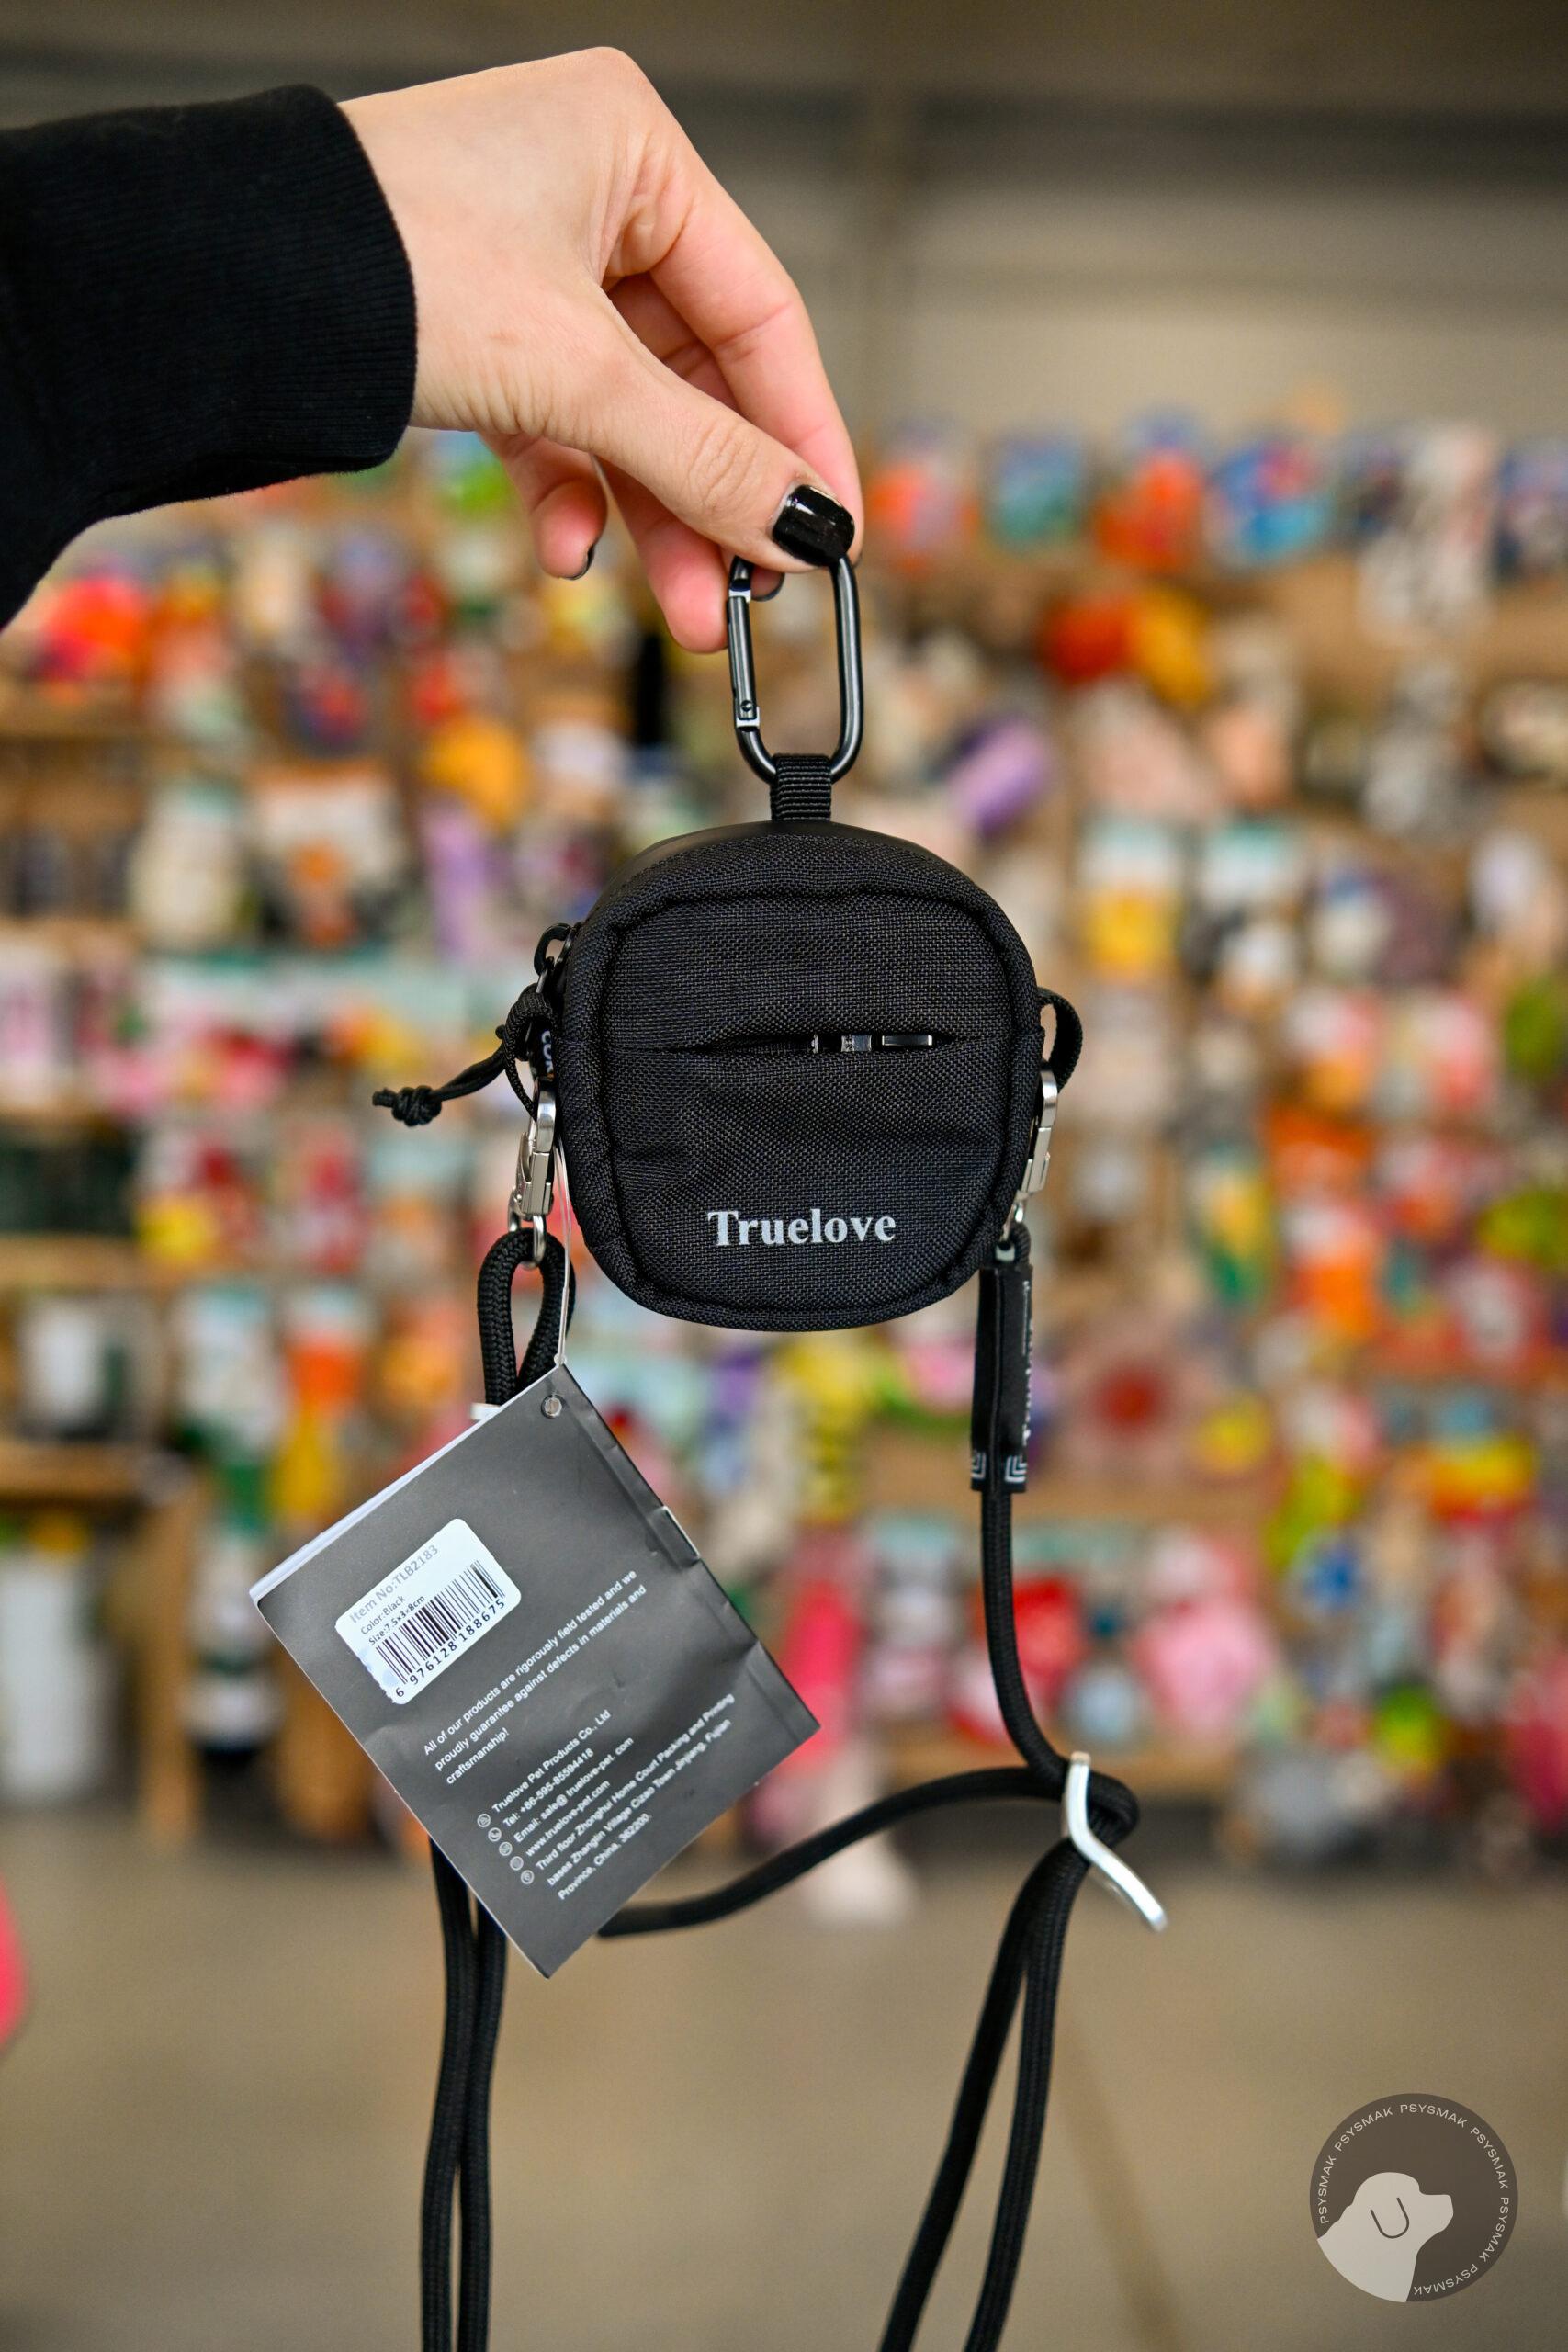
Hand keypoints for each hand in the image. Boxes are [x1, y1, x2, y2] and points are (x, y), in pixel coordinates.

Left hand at [343, 51, 860, 650]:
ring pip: (626, 413)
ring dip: (653, 517)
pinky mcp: (473, 328)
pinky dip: (568, 492)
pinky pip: (553, 423)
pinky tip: (569, 549)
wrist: (219, 292)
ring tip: (684, 608)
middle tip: (751, 595)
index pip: (762, 311)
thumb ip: (706, 456)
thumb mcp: (578, 373)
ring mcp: (527, 263)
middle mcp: (587, 191)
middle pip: (694, 376)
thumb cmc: (387, 265)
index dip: (803, 434)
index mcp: (632, 146)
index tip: (834, 532)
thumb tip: (806, 525)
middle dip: (716, 499)